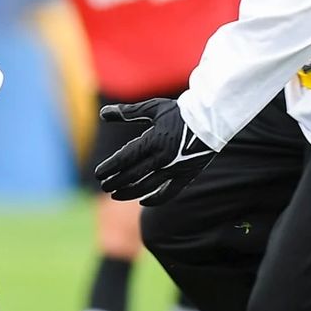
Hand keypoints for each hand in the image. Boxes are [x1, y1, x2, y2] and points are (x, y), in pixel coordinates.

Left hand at [93, 98, 216, 205]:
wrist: (212, 119)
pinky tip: (143, 201)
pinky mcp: (186, 176)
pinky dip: (155, 199)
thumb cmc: (180, 112)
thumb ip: (127, 112)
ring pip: (147, 187)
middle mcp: (163, 157)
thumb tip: (102, 113)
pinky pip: (169, 193)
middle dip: (115, 182)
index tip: (98, 174)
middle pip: (133, 175)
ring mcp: (175, 168)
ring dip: (129, 192)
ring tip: (115, 195)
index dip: (110, 167)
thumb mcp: (153, 108)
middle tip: (104, 186)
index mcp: (154, 140)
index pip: (125, 158)